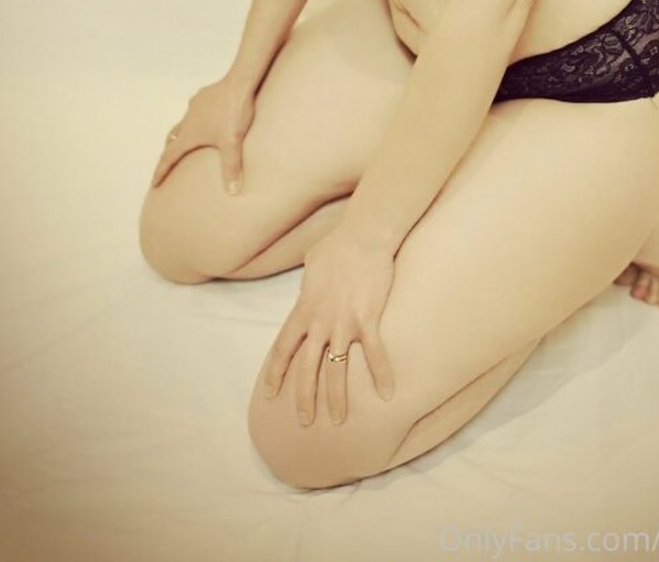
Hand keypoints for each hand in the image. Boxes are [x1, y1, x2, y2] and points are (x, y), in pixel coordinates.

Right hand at [150, 72, 256, 193]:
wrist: (240, 83)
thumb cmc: (234, 113)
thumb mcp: (233, 143)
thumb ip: (232, 168)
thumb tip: (233, 192)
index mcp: (189, 134)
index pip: (169, 157)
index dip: (161, 171)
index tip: (154, 183)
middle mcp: (188, 120)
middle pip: (171, 139)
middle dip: (168, 152)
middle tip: (168, 163)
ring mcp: (194, 106)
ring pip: (182, 123)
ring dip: (180, 134)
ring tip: (185, 142)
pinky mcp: (203, 96)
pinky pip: (194, 109)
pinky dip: (194, 118)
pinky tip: (205, 118)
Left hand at [262, 228, 395, 426]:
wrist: (362, 236)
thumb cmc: (337, 245)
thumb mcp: (311, 265)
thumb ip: (308, 286)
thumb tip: (309, 291)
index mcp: (304, 309)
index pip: (283, 347)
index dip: (276, 372)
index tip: (271, 392)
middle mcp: (320, 321)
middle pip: (307, 368)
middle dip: (303, 397)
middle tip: (304, 422)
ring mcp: (343, 323)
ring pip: (337, 369)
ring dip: (336, 397)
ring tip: (337, 420)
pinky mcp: (367, 319)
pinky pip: (374, 354)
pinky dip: (381, 375)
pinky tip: (387, 394)